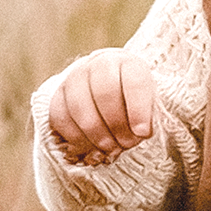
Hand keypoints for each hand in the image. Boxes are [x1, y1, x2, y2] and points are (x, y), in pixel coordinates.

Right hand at [48, 48, 156, 165]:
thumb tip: (142, 132)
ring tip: (110, 147)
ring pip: (79, 106)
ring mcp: (74, 78)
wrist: (111, 92)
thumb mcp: (152, 105)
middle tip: (127, 143)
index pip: (133, 82)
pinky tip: (90, 146)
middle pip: (104, 93)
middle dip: (117, 125)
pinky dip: (75, 136)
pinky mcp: (58, 95)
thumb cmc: (136, 103)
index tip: (144, 133)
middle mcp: (99, 64)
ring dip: (96, 133)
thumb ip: (151, 116)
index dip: (138, 110)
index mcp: (128, 63)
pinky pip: (60, 116)